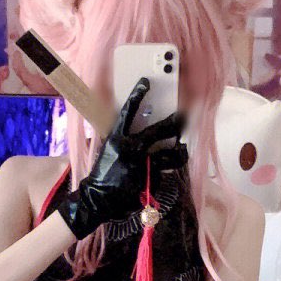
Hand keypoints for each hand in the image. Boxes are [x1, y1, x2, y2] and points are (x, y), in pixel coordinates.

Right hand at [56, 79, 186, 240]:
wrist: (97, 198)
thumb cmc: (104, 172)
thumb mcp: (109, 149)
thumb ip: (125, 138)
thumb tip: (145, 130)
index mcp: (117, 137)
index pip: (128, 111)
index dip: (137, 94)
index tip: (146, 83)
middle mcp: (132, 148)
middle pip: (161, 129)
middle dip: (176, 122)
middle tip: (183, 117)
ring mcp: (143, 164)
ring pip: (172, 155)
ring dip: (180, 151)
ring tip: (182, 149)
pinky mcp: (151, 180)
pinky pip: (163, 173)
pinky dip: (160, 174)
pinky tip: (154, 177)